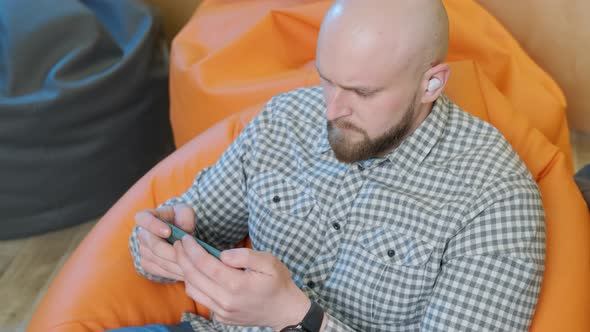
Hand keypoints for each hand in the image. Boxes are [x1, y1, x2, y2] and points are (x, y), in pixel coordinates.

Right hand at [135, 204, 195, 280]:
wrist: (179, 233)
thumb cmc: (181, 218)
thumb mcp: (185, 211)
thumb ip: (185, 216)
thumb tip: (184, 229)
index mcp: (146, 217)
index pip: (142, 219)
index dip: (153, 226)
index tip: (168, 232)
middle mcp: (141, 235)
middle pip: (154, 246)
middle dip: (172, 251)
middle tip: (189, 253)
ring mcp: (142, 251)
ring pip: (158, 260)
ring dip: (176, 263)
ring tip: (193, 262)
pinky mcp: (147, 265)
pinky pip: (159, 270)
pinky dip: (174, 271)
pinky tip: (187, 269)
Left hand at [174, 237, 310, 329]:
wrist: (285, 311)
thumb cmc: (278, 282)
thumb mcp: (270, 262)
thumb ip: (246, 256)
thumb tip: (223, 254)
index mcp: (238, 285)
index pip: (205, 265)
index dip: (192, 250)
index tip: (186, 239)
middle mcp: (226, 301)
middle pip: (194, 277)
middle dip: (183, 258)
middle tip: (179, 243)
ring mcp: (222, 312)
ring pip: (193, 290)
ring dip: (185, 271)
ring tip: (186, 256)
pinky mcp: (221, 317)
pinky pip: (201, 299)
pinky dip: (195, 284)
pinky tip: (198, 272)